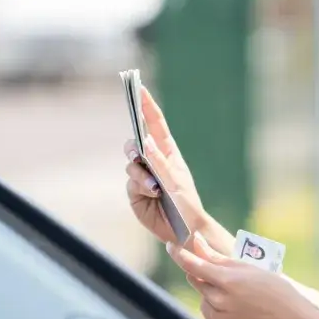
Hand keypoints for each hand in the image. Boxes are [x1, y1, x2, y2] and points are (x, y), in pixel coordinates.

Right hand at [124, 87, 226, 246]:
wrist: (184, 231)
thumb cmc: (187, 204)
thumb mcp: (176, 181)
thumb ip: (159, 162)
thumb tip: (145, 143)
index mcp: (168, 152)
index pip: (154, 124)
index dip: (146, 106)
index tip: (138, 88)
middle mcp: (153, 161)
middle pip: (135, 142)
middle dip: (133, 145)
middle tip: (138, 151)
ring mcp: (143, 176)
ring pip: (131, 164)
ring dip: (141, 173)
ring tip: (155, 187)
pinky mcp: (136, 192)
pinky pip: (131, 183)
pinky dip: (141, 186)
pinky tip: (153, 194)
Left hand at [168, 233, 308, 318]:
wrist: (289, 318)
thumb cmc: (271, 286)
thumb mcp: (246, 266)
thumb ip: (216, 257)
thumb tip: (196, 242)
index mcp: (227, 280)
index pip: (192, 265)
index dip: (178, 253)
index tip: (171, 245)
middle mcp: (220, 300)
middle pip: (196, 280)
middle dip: (203, 272)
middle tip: (224, 272)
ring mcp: (219, 317)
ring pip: (202, 296)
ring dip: (210, 290)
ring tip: (236, 291)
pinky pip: (209, 312)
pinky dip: (215, 305)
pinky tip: (235, 304)